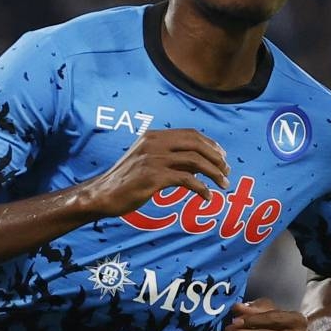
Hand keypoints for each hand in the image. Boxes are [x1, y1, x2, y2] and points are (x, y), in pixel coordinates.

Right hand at [84, 129, 228, 216]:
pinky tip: (207, 197)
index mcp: (154, 136)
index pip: (190, 134)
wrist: (102, 194)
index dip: (210, 144)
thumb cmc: (126, 180)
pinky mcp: (153, 177)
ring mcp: (154, 159)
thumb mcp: (146, 159)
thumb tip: (199, 162)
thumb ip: (169, 156)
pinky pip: (187, 180)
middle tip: (227, 171)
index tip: (223, 156)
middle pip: (197, 144)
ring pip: (195, 161)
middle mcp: (154, 143)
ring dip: (214, 173)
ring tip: (224, 185)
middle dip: (217, 158)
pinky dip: (201, 189)